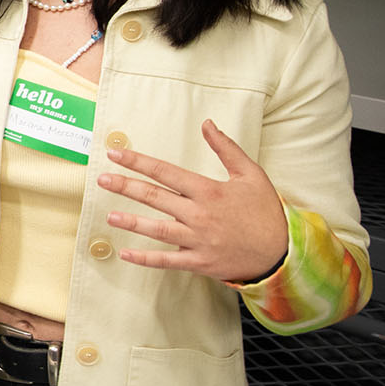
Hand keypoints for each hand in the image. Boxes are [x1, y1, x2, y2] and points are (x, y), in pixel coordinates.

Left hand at [97, 120, 289, 282]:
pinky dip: (145, 258)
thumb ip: (226, 148)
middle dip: (125, 186)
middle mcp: (199, 215)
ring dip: (131, 221)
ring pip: (157, 229)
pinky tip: (125, 253)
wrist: (283, 251)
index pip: (165, 172)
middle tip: (101, 179)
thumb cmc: (266, 211)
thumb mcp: (250, 174)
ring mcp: (198, 240)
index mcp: (208, 191)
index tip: (115, 154)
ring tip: (109, 214)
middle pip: (154, 197)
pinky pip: (167, 260)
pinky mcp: (199, 261)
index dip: (137, 162)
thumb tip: (207, 123)